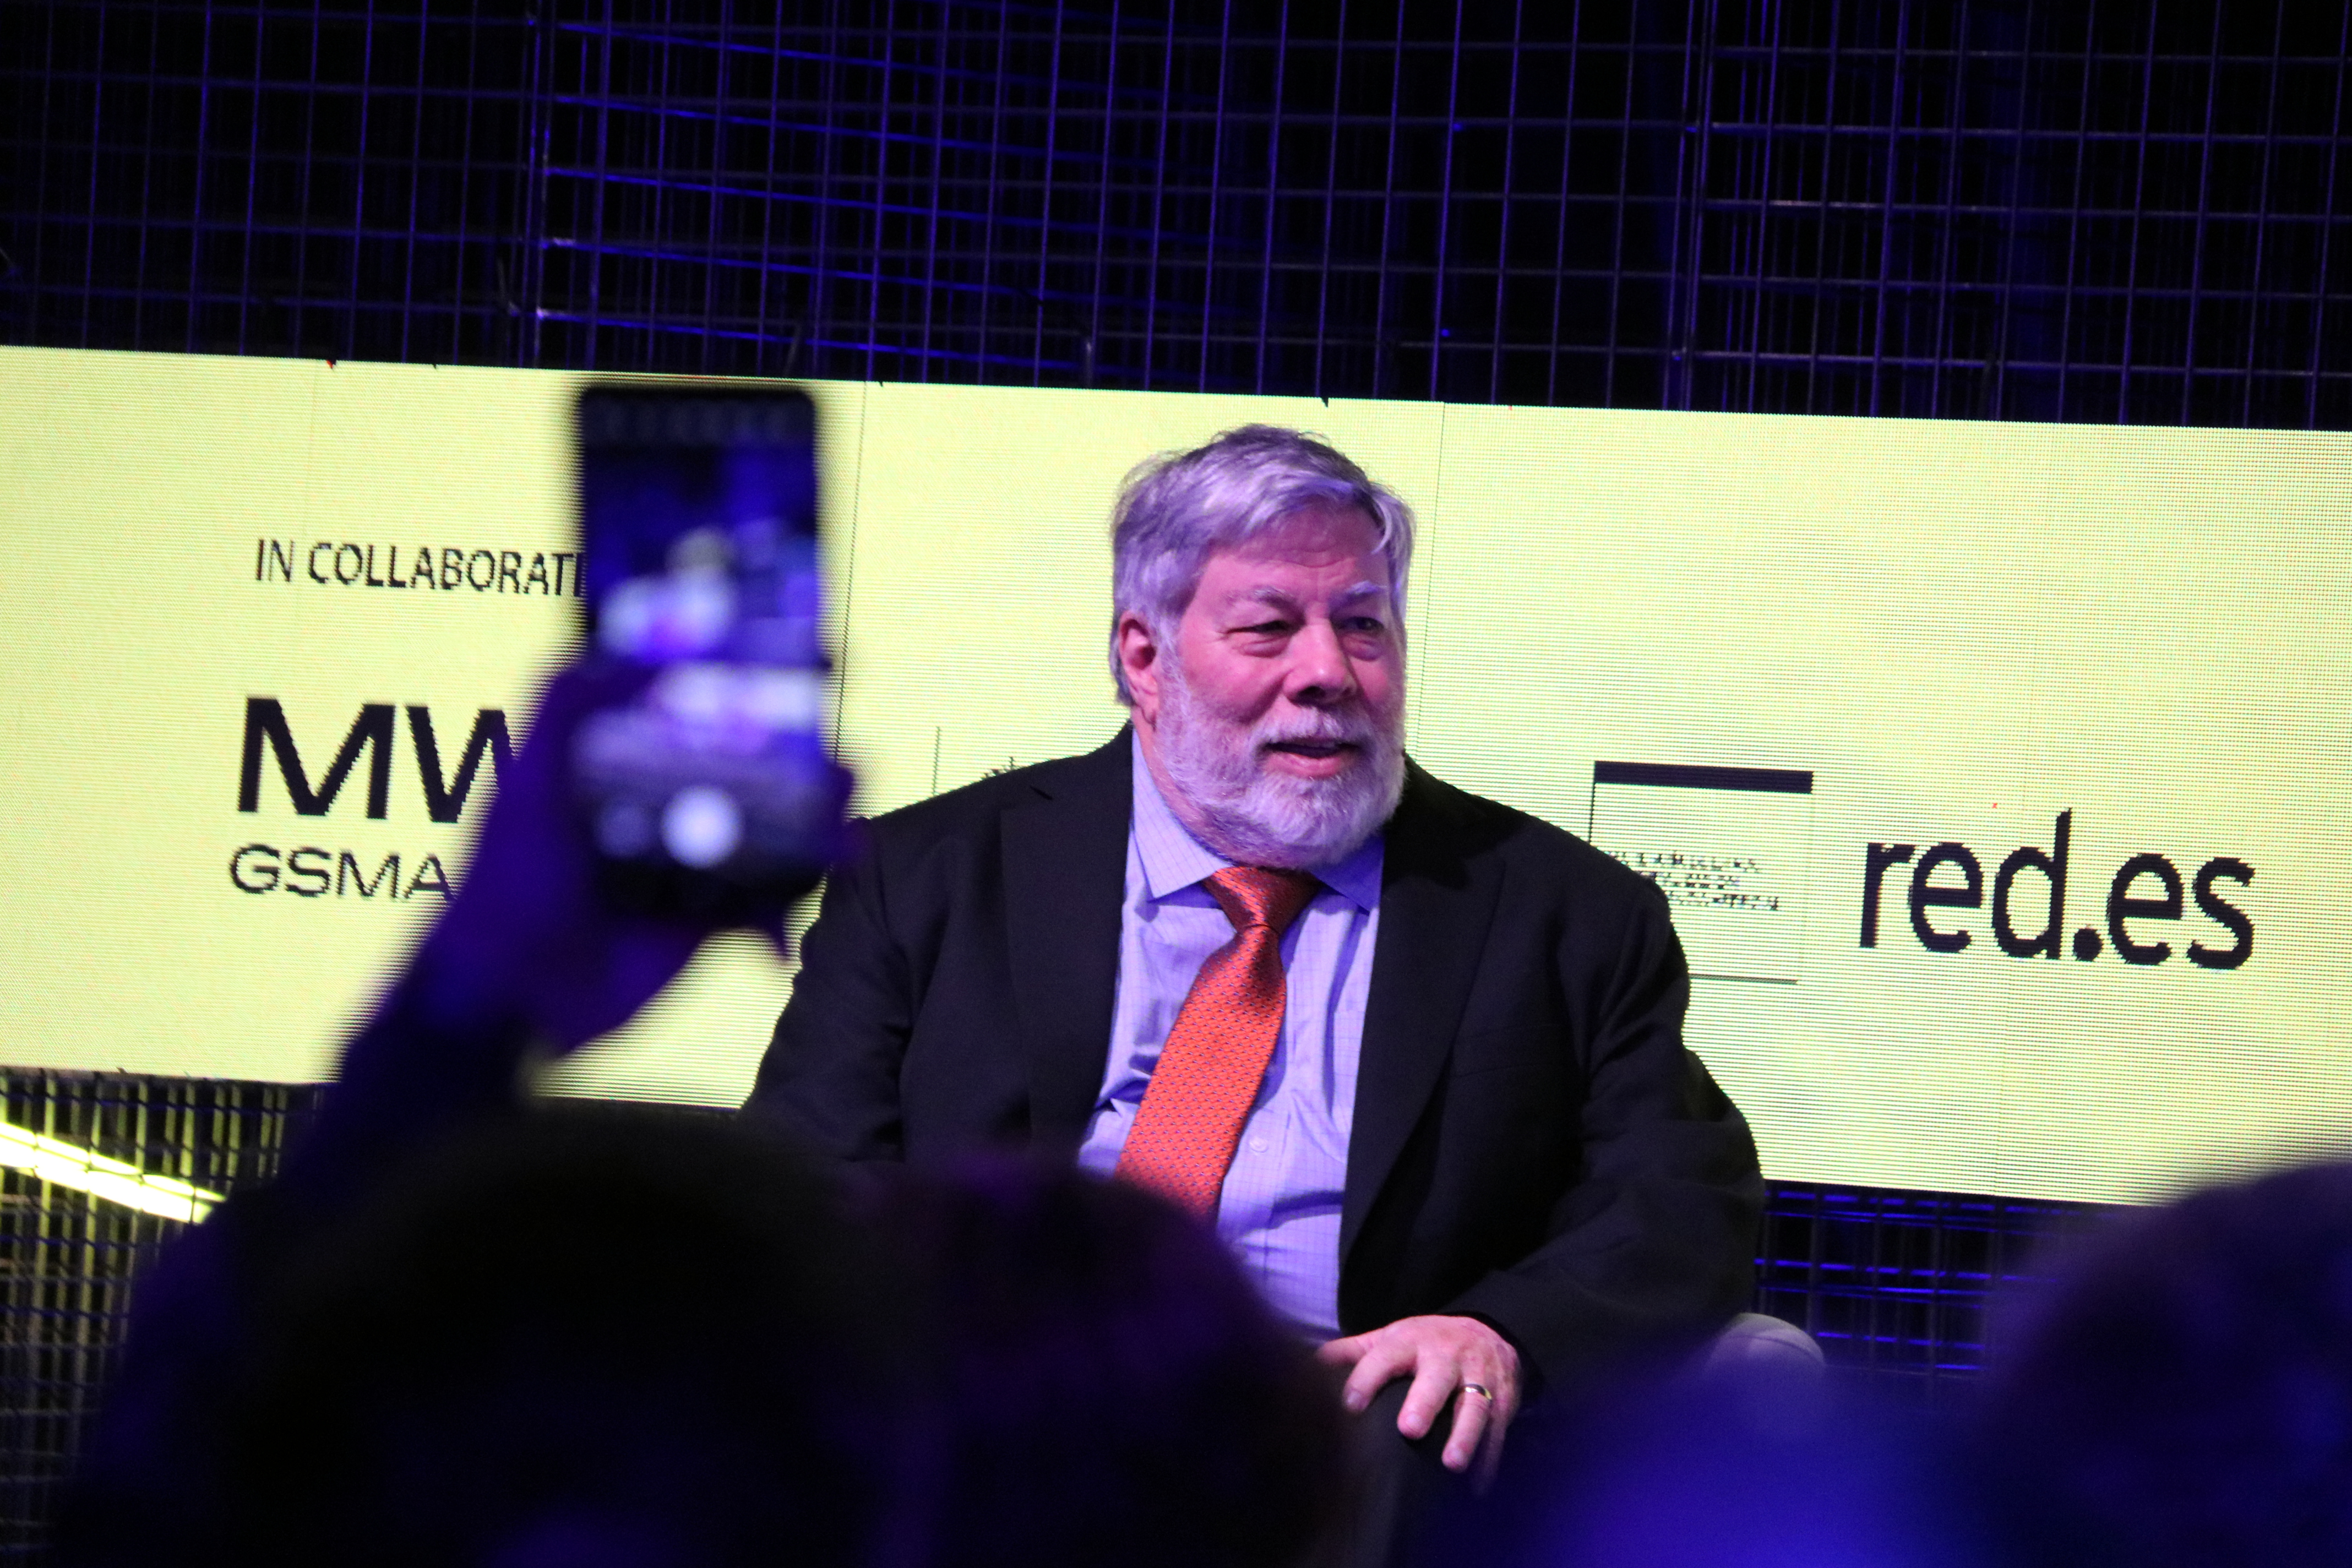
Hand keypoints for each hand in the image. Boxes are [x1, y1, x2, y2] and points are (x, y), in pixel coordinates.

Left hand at [414, 661, 848, 1051]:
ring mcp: (684, 876)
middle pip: (742, 780)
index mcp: (619, 777)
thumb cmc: (503, 887)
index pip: (690, 725)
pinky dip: (793, 894)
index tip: (786, 680)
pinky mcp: (703, 929)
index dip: (739, 703)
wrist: (512, 997)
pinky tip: (826, 870)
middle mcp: (658, 820)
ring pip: (763, 841)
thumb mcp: (527, 784)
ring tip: (848, 807)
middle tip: (835, 754)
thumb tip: (633, 653)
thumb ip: (566, 707)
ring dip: (812, 825)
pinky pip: (762, 905)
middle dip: (796, 766)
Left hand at [1316, 1314, 1521, 1484]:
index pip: (1385, 1356)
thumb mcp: (1391, 1338)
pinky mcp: (1504, 1398)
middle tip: (1409, 1430)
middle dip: (1425, 1402)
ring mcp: (1479, 1376)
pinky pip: (1499, 1429)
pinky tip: (1478, 1486)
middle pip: (1437, 1377)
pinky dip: (1490, 1457)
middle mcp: (1447, 1357)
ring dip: (1465, 1434)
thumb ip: (1353, 1352)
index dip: (1366, 1378)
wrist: (1488, 1332)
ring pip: (1475, 1404)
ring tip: (1453, 1465)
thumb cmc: (1426, 1344)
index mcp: (1412, 1341)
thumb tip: (1309, 1365)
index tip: (1349, 1405)